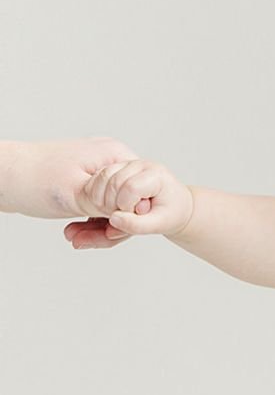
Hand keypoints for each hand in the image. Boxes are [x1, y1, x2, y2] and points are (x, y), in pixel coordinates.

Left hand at [0, 137, 149, 242]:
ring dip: (99, 226)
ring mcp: (96, 170)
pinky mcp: (84, 181)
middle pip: (128, 200)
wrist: (2, 176)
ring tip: (78, 238)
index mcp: (113, 154)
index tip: (113, 231)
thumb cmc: (33, 179)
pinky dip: (90, 220)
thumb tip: (140, 214)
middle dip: (112, 224)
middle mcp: (108, 159)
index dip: (132, 214)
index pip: (141, 189)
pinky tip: (77, 232)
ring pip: (113, 206)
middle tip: (91, 240)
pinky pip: (99, 205)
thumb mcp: (78, 194)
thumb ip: (112, 204)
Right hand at [64, 159, 193, 249]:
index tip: (135, 216)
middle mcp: (141, 165)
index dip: (126, 206)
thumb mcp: (159, 225)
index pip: (131, 188)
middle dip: (113, 204)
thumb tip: (113, 219)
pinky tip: (108, 206)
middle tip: (125, 216)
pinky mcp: (117, 168)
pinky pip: (97, 179)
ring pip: (102, 178)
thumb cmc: (170, 214)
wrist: (174, 206)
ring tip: (117, 212)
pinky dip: (97, 195)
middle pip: (113, 181)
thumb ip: (137, 225)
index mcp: (156, 175)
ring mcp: (127, 164)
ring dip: (102, 200)